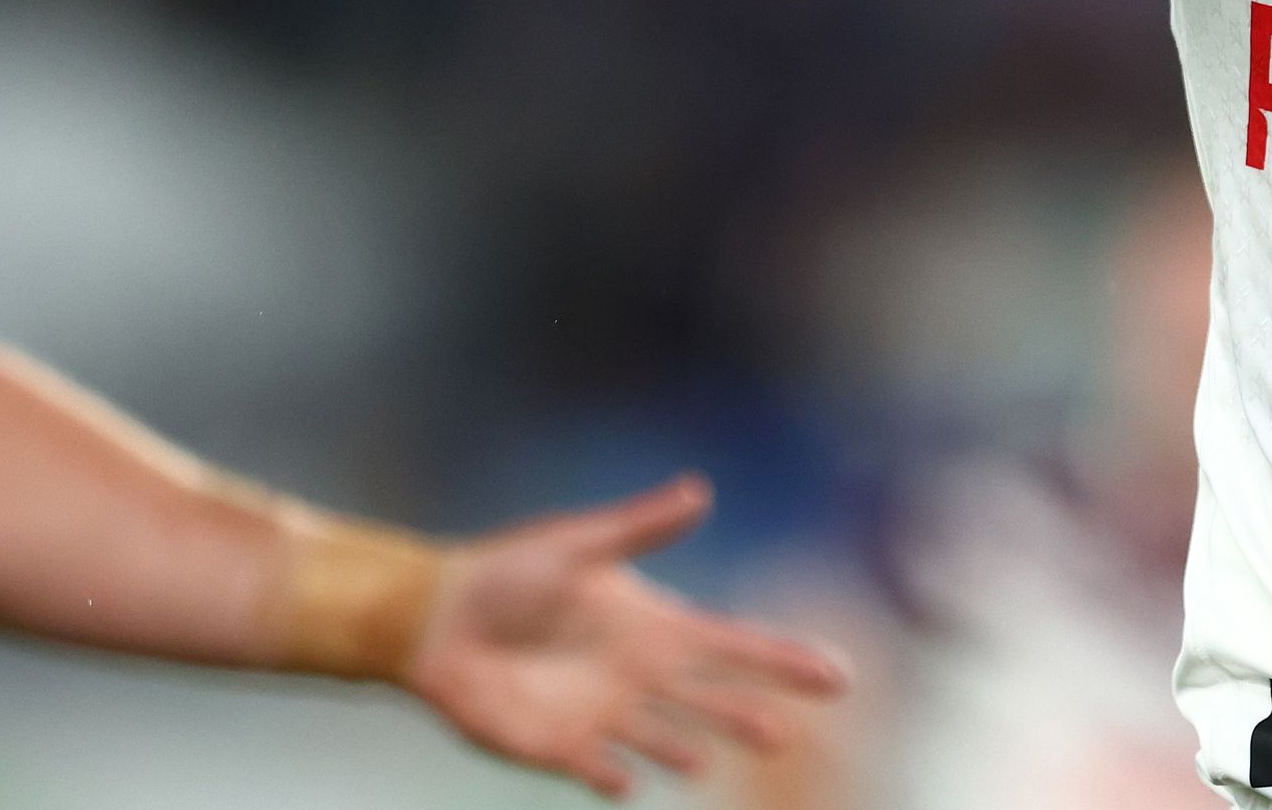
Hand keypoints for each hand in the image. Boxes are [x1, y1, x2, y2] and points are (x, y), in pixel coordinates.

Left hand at [398, 474, 846, 799]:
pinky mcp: (557, 745)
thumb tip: (699, 491)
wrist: (436, 618)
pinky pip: (593, 766)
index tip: (836, 674)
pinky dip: (610, 775)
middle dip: (746, 715)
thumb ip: (639, 528)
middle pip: (709, 701)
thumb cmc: (508, 573)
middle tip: (783, 736)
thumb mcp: (578, 544)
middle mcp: (639, 677)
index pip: (733, 645)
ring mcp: (602, 715)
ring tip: (707, 766)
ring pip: (662, 738)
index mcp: (654, 627)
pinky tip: (627, 783)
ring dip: (685, 750)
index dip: (783, 660)